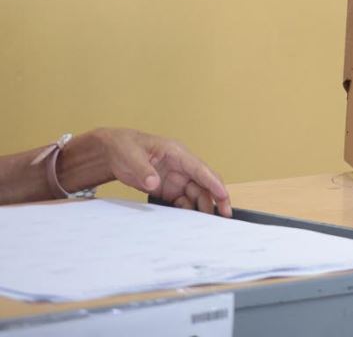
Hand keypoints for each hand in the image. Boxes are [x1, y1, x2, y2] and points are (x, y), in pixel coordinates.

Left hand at [85, 128, 232, 216]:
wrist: (112, 152)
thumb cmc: (124, 146)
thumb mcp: (131, 156)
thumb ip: (144, 170)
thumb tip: (154, 182)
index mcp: (177, 153)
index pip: (200, 169)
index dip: (213, 182)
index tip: (223, 195)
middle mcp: (181, 166)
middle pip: (204, 183)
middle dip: (215, 198)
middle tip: (224, 214)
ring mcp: (175, 178)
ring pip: (196, 194)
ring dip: (202, 207)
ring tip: (206, 223)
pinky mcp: (167, 189)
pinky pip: (182, 201)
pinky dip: (187, 211)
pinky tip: (188, 221)